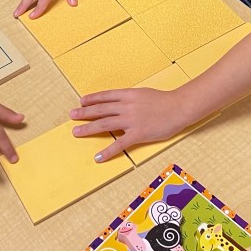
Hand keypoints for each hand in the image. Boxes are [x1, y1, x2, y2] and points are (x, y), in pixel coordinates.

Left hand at [70, 88, 185, 162]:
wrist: (179, 108)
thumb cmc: (164, 100)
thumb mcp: (144, 93)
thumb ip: (130, 98)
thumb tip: (118, 102)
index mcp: (128, 95)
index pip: (105, 96)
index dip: (92, 99)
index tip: (81, 101)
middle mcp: (127, 106)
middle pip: (101, 109)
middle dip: (84, 113)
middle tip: (72, 115)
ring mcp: (131, 120)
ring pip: (105, 124)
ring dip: (89, 128)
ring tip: (76, 132)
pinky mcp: (138, 134)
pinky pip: (119, 144)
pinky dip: (107, 151)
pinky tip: (98, 156)